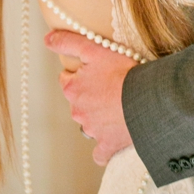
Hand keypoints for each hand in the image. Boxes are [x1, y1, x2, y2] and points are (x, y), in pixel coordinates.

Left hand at [44, 30, 136, 165]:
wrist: (146, 100)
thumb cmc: (123, 73)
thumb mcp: (95, 49)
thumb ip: (68, 43)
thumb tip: (47, 39)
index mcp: (73, 90)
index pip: (67, 80)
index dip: (80, 73)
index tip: (95, 70)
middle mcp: (78, 112)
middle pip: (78, 102)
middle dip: (89, 95)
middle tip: (109, 86)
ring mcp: (92, 131)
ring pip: (88, 124)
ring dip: (97, 117)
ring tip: (116, 108)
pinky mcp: (107, 145)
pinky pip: (99, 153)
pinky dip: (103, 148)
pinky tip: (110, 139)